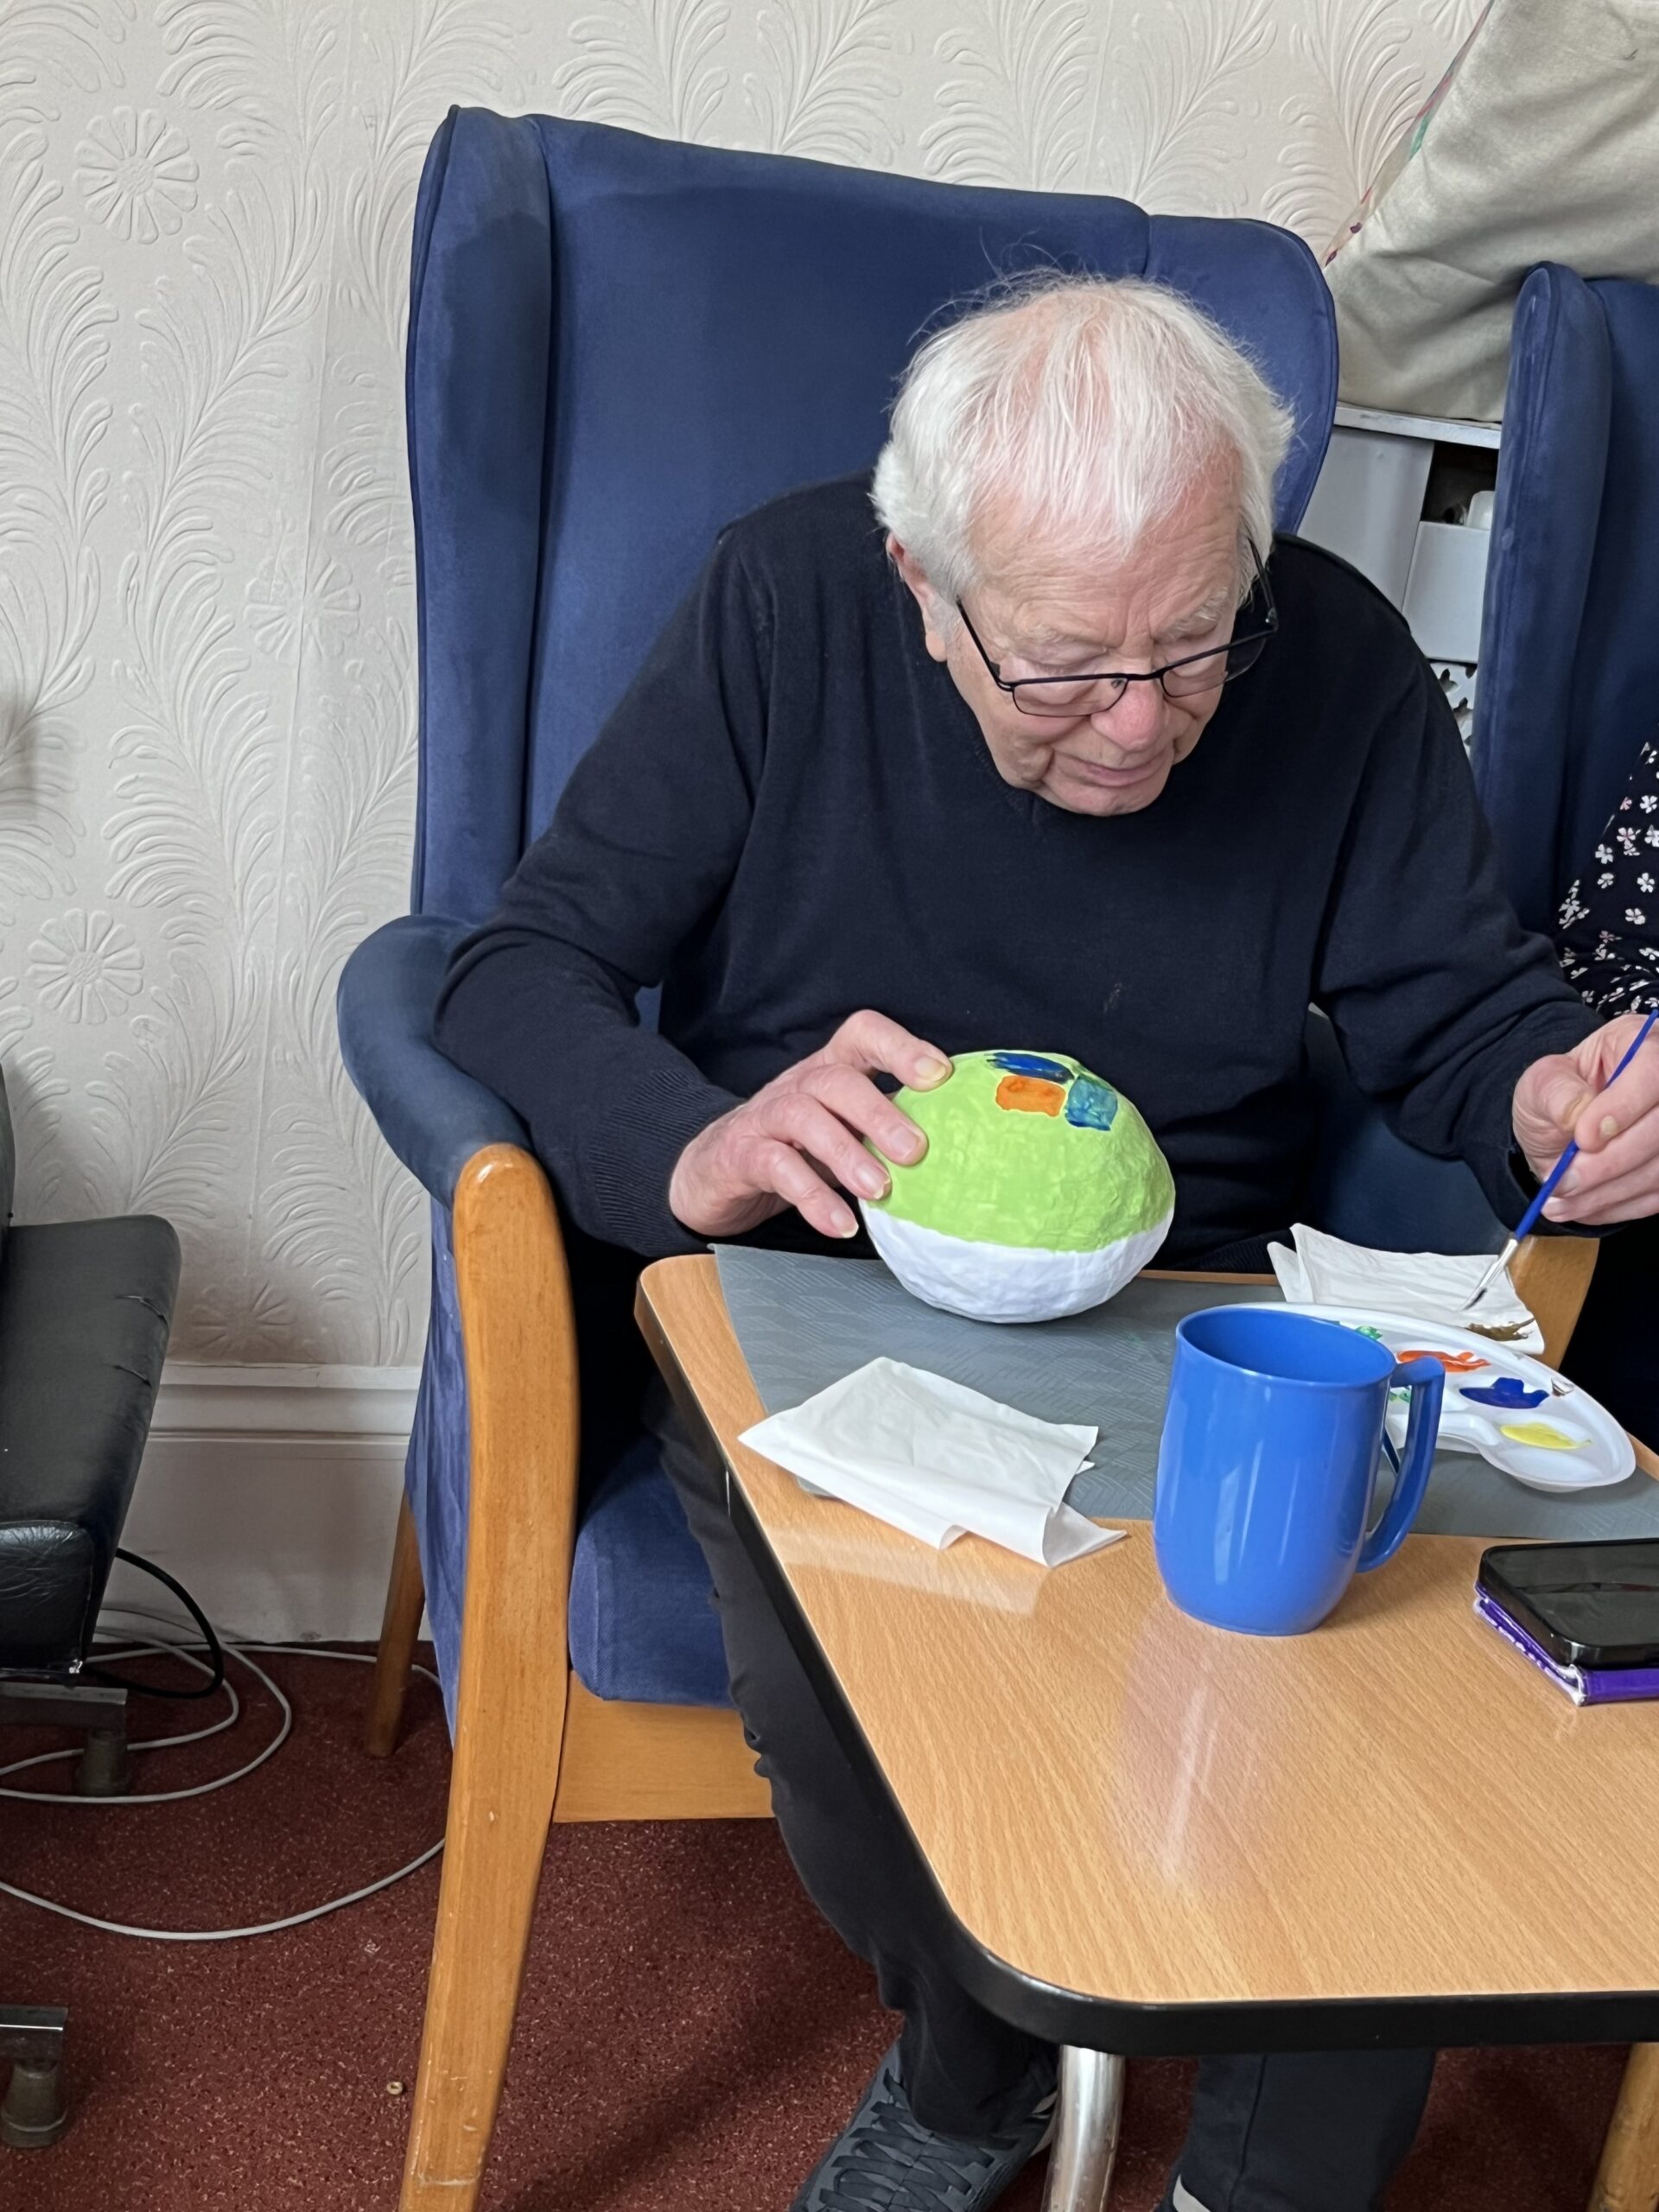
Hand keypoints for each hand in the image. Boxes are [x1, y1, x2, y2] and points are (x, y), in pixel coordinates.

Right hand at [668, 1011, 952, 1239]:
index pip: (863, 1034)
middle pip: (837, 1079)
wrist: (711, 1173)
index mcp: (830, 1070)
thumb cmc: (794, 1150)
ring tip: (879, 1189)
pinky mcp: (742, 1155)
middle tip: (916, 1150)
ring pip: (804, 1116)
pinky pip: (776, 1169)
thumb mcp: (844, 1132)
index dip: (901, 1047)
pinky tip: (839, 1223)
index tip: (940, 1077)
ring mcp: (766, 1118)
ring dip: (846, 1152)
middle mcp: (798, 1085)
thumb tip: (960, 1147)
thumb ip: (887, 1131)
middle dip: (880, 1112)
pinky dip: (811, 1197)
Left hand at [1512, 1010, 1658, 1225]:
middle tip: (1563, 1181)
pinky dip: (1617, 1207)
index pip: (1653, 1071)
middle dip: (1609, 1162)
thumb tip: (1578, 1113)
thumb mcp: (1540, 1084)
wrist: (1563, 1129)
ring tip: (1560, 1201)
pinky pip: (1658, 1196)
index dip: (1623, 1107)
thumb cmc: (1557, 1096)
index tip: (1583, 1137)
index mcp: (1641, 1042)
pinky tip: (1582, 1206)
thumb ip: (1557, 1093)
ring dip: (1608, 1192)